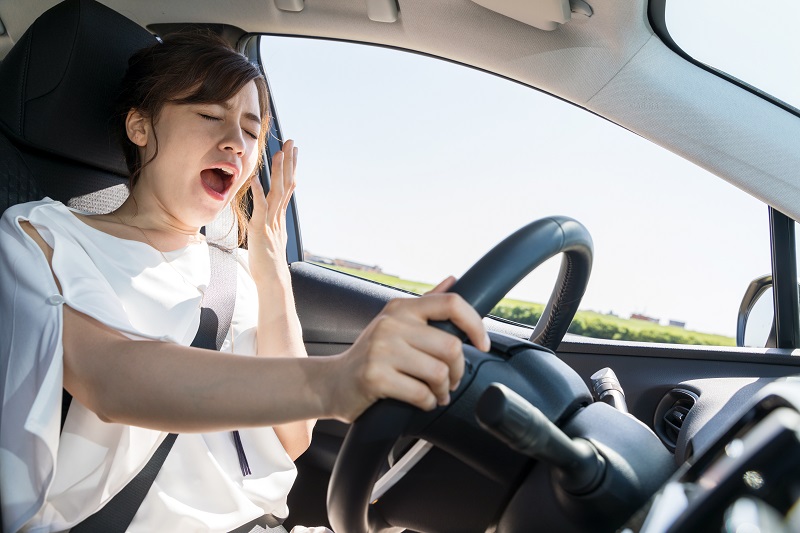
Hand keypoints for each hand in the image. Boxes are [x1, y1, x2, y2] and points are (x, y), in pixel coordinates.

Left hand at [247, 139, 296, 284]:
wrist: (273, 281)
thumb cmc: (268, 266)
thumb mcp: (270, 241)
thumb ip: (270, 228)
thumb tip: (270, 222)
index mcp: (280, 218)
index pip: (288, 188)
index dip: (291, 170)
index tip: (293, 153)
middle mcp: (278, 217)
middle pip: (287, 184)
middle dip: (289, 163)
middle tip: (292, 143)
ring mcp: (271, 222)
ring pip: (277, 192)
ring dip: (278, 171)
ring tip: (279, 153)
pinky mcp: (261, 230)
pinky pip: (260, 207)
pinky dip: (257, 192)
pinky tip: (255, 178)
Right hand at [328, 279, 490, 421]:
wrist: (333, 382)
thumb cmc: (371, 354)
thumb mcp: (395, 322)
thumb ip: (426, 302)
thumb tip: (453, 280)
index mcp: (401, 307)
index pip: (450, 303)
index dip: (475, 324)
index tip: (482, 343)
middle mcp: (391, 324)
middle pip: (450, 346)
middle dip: (458, 371)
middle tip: (451, 381)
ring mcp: (381, 350)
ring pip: (438, 372)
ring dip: (443, 391)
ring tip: (436, 393)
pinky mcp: (375, 377)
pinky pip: (421, 394)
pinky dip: (428, 403)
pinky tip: (422, 402)